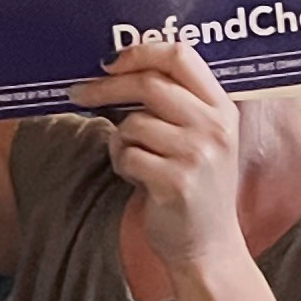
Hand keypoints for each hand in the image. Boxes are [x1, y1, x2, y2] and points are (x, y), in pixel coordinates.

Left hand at [72, 40, 248, 275]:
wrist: (209, 248)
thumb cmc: (196, 189)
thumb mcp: (202, 139)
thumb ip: (177, 104)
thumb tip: (119, 69)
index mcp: (222, 108)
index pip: (181, 55)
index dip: (140, 52)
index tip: (109, 62)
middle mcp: (215, 127)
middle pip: (148, 84)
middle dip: (105, 87)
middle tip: (79, 93)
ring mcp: (198, 154)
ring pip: (133, 123)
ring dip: (120, 140)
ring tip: (134, 160)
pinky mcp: (176, 181)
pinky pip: (128, 155)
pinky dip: (122, 164)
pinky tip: (137, 178)